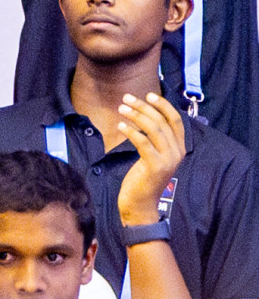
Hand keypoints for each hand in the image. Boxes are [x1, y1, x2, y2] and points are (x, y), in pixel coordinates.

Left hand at [117, 92, 184, 224]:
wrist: (141, 204)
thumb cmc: (143, 178)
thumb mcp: (153, 156)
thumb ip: (154, 140)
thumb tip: (145, 115)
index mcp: (179, 148)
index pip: (176, 120)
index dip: (163, 105)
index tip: (149, 94)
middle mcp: (177, 152)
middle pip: (162, 121)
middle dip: (144, 106)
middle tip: (126, 98)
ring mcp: (167, 159)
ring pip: (153, 129)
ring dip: (135, 115)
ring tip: (121, 108)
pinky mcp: (154, 165)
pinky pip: (143, 142)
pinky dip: (131, 131)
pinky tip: (120, 126)